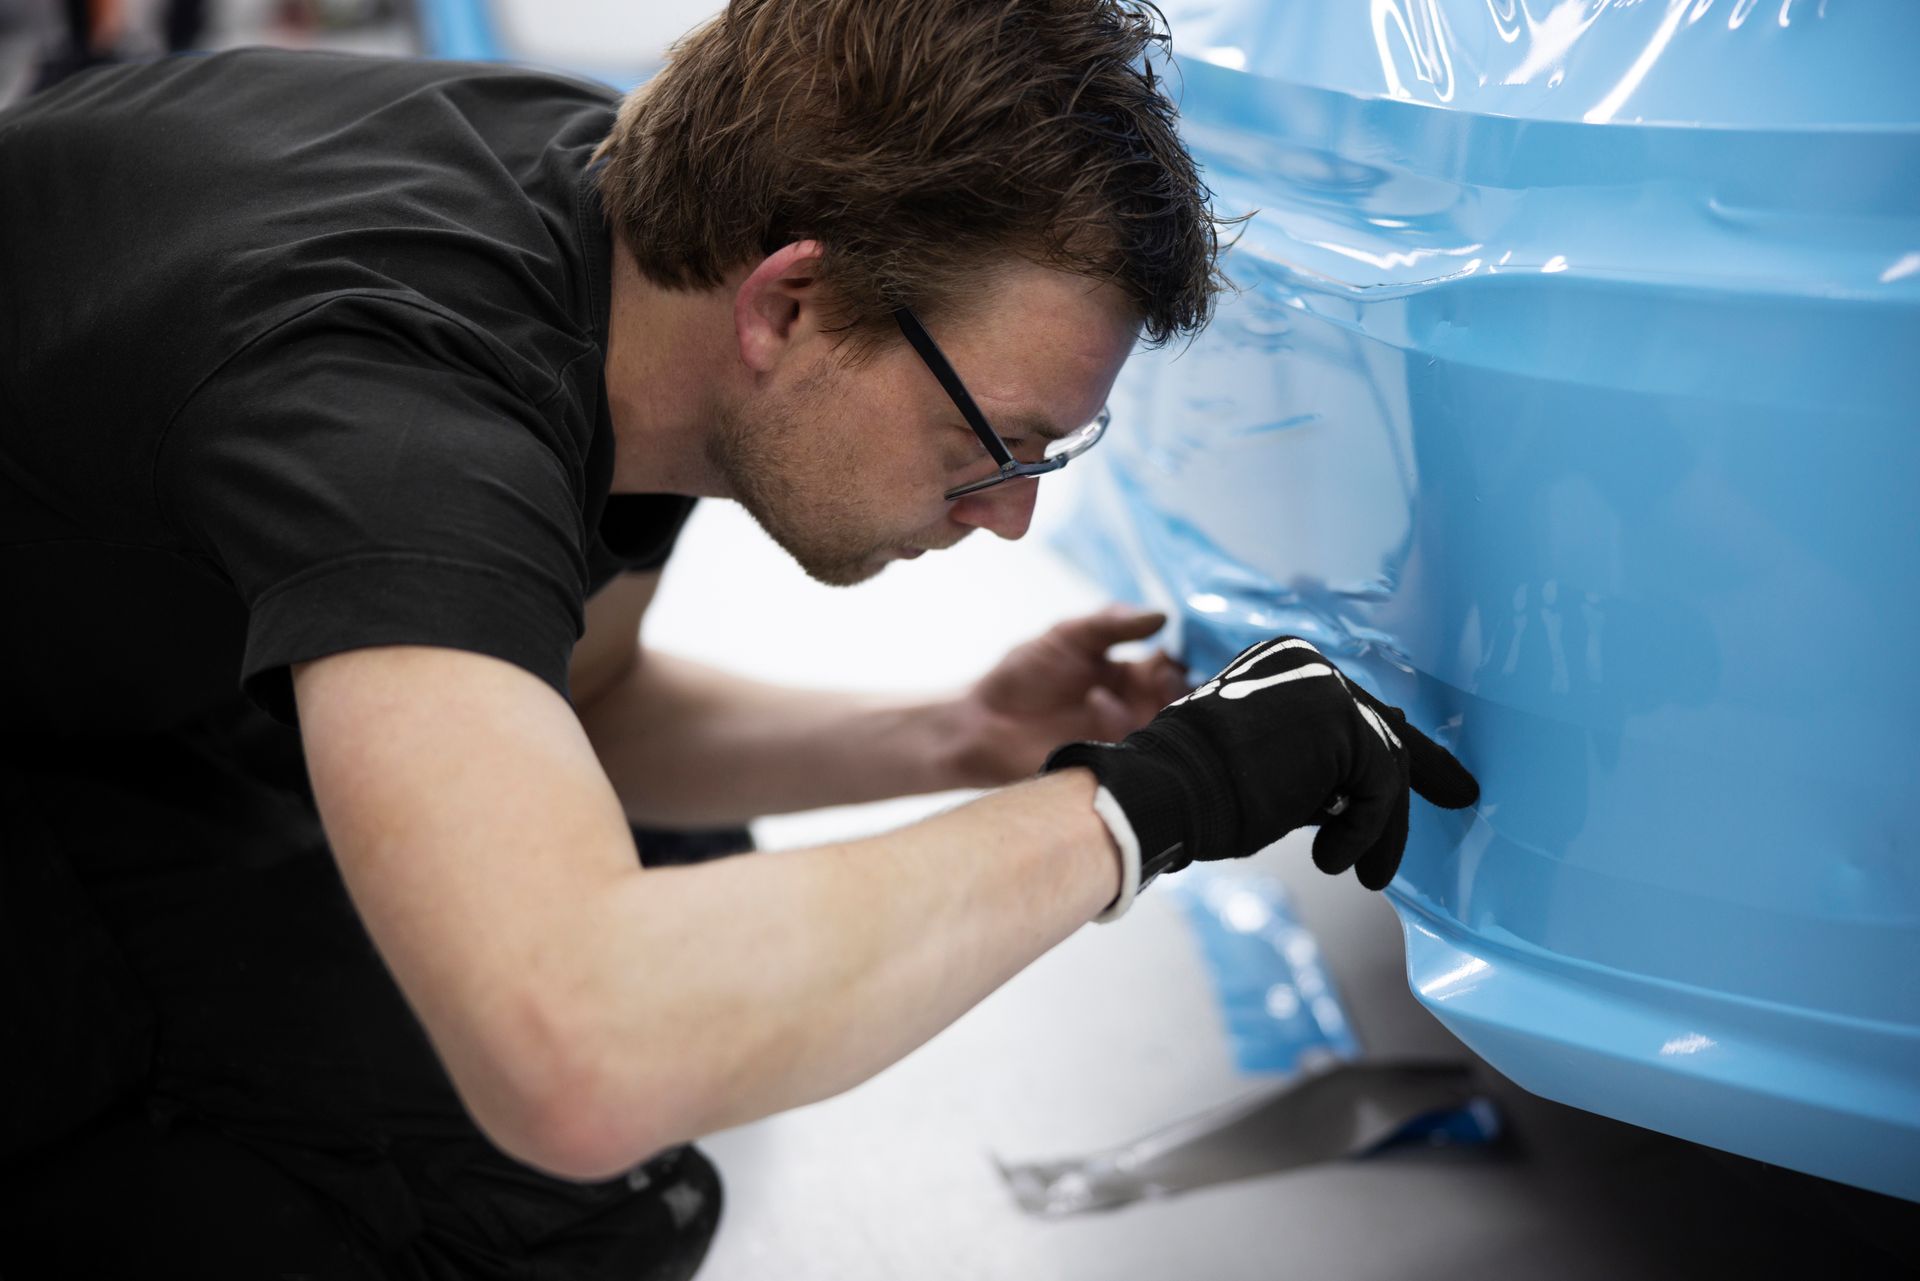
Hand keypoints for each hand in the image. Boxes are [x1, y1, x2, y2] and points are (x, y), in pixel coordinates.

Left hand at [949, 606, 1191, 787]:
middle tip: (1157, 675)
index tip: (1177, 648)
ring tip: (1100, 693)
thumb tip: (1162, 615)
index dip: (1183, 657)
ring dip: (1146, 711)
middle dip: (1176, 688)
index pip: (1176, 666)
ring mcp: (1125, 741)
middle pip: (1180, 702)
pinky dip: (1119, 729)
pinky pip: (1136, 756)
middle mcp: (1136, 709)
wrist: (982, 724)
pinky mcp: (1109, 767)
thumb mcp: (1067, 636)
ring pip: (1164, 732)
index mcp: (1132, 675)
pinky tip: (1093, 708)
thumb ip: (1112, 624)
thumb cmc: (1022, 674)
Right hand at [1044, 635, 1478, 899]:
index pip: (1357, 709)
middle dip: (1424, 770)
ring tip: (1368, 872)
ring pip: (1387, 761)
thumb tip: (1365, 788)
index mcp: (1287, 665)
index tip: (1437, 775)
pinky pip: (1381, 785)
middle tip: (1460, 796)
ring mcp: (1326, 685)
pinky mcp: (1340, 720)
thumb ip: (1320, 765)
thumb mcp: (1272, 768)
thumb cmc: (1200, 794)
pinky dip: (1366, 831)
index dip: (1396, 745)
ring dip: (1382, 825)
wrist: (1166, 791)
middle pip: (1381, 727)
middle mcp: (1309, 662)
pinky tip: (1331, 857)